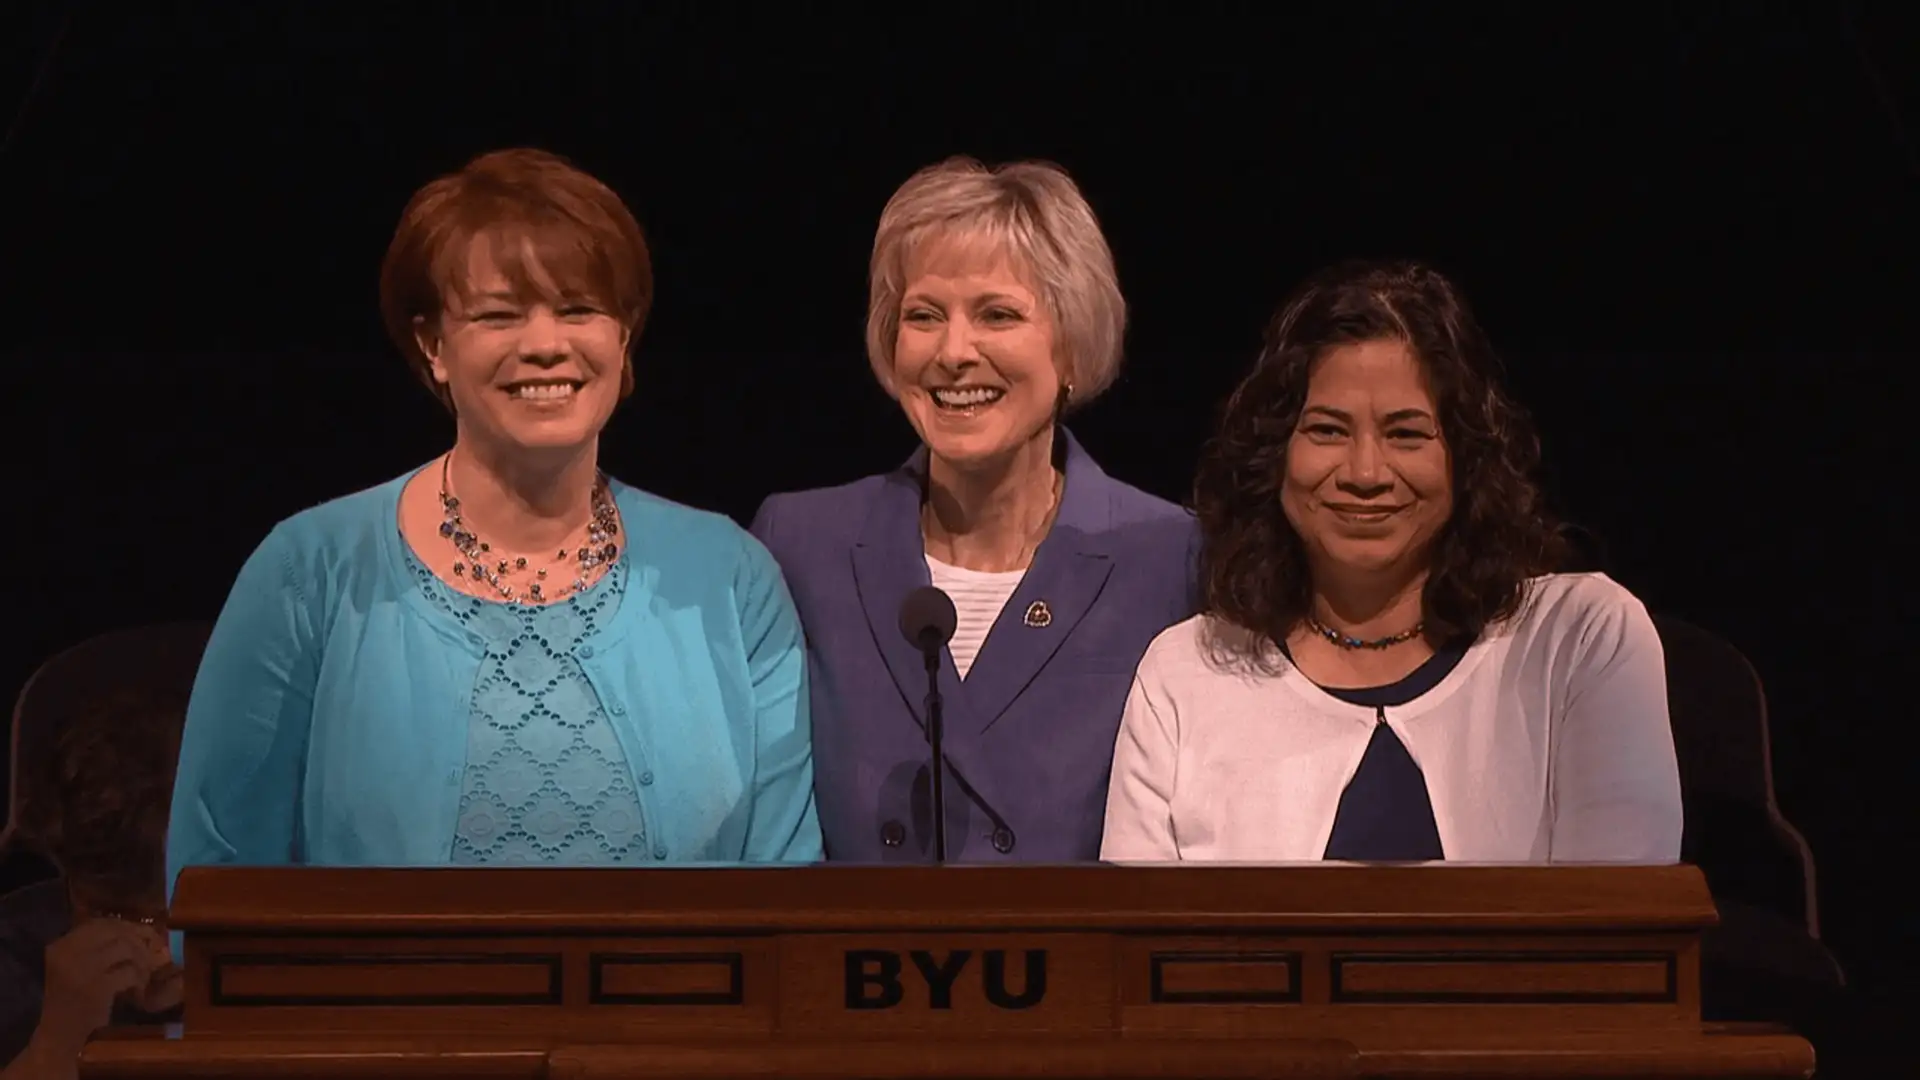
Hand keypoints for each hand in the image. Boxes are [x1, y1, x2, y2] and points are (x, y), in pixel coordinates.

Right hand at [34, 919, 165, 1050]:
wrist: (57, 1035)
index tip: (141, 933)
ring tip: (145, 972)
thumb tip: (135, 930)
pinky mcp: (98, 989)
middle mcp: (69, 953)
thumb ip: (95, 947)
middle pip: (116, 932)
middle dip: (140, 938)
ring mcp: (83, 970)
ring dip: (143, 959)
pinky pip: (130, 973)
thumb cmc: (69, 1001)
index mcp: (60, 946)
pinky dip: (140, 979)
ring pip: (126, 949)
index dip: (126, 925)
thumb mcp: (72, 967)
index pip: (99, 923)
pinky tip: (139, 989)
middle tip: (155, 948)